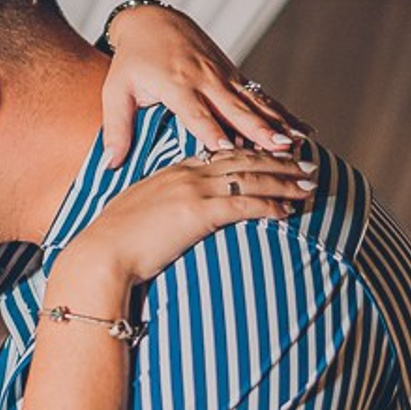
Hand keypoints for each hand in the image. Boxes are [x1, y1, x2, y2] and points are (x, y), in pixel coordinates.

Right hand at [49, 148, 317, 311]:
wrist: (100, 255)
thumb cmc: (113, 246)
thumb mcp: (139, 218)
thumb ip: (160, 211)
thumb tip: (169, 222)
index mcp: (172, 171)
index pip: (222, 155)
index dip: (253, 154)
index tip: (276, 155)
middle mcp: (186, 174)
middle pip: (244, 159)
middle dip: (280, 161)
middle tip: (307, 163)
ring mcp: (193, 190)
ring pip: (251, 178)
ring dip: (285, 181)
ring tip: (310, 185)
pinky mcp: (199, 213)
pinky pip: (244, 204)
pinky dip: (270, 205)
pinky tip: (288, 211)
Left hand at [99, 3, 307, 166]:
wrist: (152, 20)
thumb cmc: (131, 60)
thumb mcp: (115, 91)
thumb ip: (116, 128)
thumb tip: (110, 165)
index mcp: (175, 85)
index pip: (196, 113)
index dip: (211, 130)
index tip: (227, 149)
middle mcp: (203, 79)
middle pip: (234, 108)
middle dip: (259, 129)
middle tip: (281, 147)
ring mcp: (222, 76)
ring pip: (254, 102)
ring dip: (279, 122)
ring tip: (301, 141)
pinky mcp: (233, 75)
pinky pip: (260, 97)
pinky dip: (281, 113)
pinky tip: (303, 128)